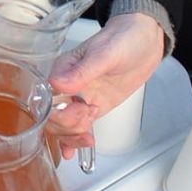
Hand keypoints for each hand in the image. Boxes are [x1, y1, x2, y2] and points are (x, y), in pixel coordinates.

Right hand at [49, 13, 166, 148]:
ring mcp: (81, 97)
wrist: (144, 40)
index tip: (80, 112)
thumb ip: (83, 70)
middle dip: (68, 126)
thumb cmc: (123, 38)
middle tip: (89, 119)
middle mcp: (68, 85)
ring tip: (88, 138)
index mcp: (63, 69)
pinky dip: (73, 140)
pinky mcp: (94, 105)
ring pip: (64, 125)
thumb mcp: (105, 53)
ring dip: (72, 136)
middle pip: (53, 117)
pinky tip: (71, 152)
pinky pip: (79, 126)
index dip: (59, 113)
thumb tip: (58, 84)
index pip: (47, 99)